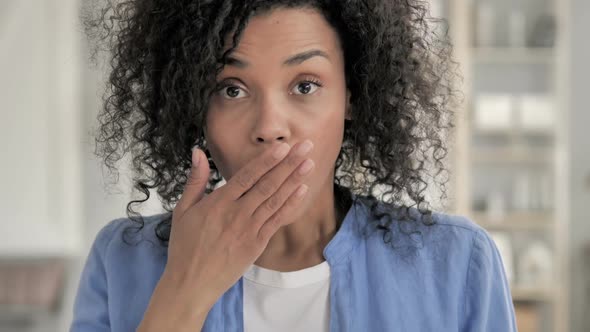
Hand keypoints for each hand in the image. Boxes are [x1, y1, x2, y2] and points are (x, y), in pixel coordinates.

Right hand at [165, 140, 314, 307]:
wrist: (191, 283)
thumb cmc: (184, 246)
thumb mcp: (182, 210)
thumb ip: (195, 179)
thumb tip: (198, 151)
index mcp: (218, 203)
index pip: (247, 176)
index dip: (267, 161)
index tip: (283, 146)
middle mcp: (236, 214)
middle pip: (267, 184)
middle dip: (288, 164)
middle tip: (306, 146)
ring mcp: (249, 230)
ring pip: (275, 200)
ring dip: (294, 181)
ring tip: (310, 164)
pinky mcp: (257, 244)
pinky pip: (277, 221)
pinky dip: (290, 205)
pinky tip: (301, 191)